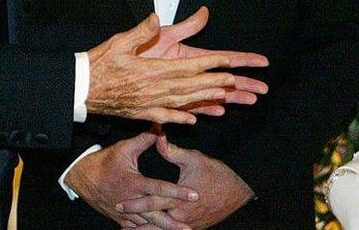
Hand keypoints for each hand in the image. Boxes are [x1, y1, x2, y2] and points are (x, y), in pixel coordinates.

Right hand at [64, 132, 196, 228]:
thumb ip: (145, 139)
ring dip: (162, 229)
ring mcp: (124, 212)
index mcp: (134, 183)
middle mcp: (131, 201)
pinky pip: (136, 228)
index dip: (178, 192)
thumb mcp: (125, 148)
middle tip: (188, 228)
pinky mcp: (120, 218)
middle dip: (172, 223)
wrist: (83, 177)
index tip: (194, 195)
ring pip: (146, 225)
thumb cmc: (105, 161)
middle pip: (155, 215)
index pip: (160, 188)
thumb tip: (160, 128)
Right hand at [86, 11, 266, 124]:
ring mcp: (148, 103)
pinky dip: (181, 118)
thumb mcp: (119, 42)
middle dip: (213, 83)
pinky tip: (194, 119)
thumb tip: (156, 17)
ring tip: (223, 97)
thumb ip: (141, 31)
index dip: (208, 64)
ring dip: (204, 99)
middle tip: (232, 81)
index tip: (225, 61)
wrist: (80, 89)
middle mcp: (153, 89)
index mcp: (150, 70)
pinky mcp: (141, 113)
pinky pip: (166, 117)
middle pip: (190, 86)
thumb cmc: (99, 64)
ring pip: (183, 102)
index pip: (186, 66)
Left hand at [116, 133, 253, 228]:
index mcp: (179, 200)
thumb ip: (173, 151)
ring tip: (127, 229)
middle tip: (118, 218)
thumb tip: (158, 136)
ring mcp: (188, 224)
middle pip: (153, 221)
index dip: (134, 203)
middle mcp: (181, 216)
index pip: (152, 202)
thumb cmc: (217, 174)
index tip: (119, 203)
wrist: (239, 193)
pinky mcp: (194, 227)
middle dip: (134, 221)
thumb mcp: (195, 159)